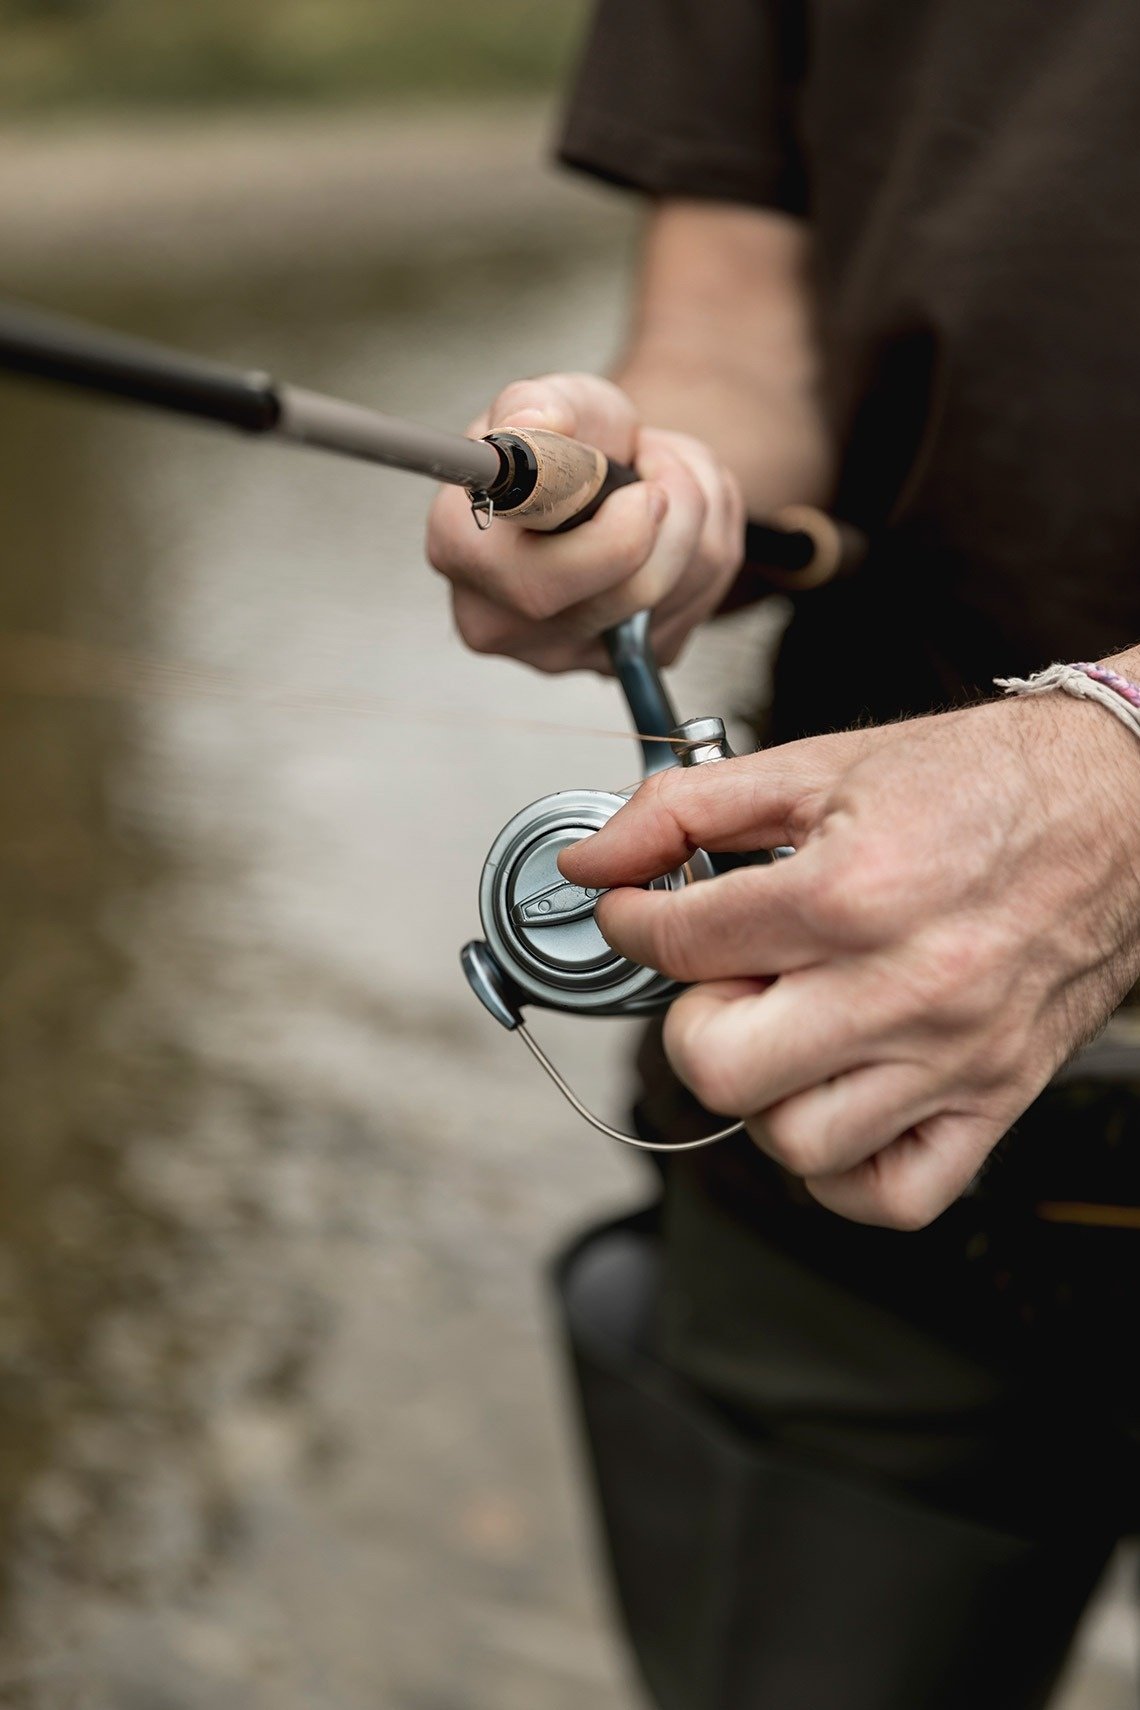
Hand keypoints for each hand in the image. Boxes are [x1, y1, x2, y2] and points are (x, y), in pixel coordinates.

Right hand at [425, 373, 744, 671]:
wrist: (595, 475)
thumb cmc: (558, 441)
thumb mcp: (541, 400)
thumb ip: (532, 404)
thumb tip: (539, 424)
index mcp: (460, 554)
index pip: (538, 586)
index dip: (613, 540)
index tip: (645, 489)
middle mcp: (503, 622)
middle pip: (628, 597)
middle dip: (676, 510)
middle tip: (659, 461)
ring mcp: (567, 654)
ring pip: (679, 593)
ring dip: (700, 511)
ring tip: (665, 473)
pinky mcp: (627, 661)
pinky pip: (701, 602)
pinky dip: (711, 541)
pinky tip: (676, 519)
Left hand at [559, 693, 1139, 1227]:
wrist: (1122, 803)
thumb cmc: (982, 781)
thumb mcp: (820, 765)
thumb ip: (688, 808)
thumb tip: (593, 860)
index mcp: (853, 888)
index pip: (680, 944)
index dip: (629, 924)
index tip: (636, 915)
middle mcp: (905, 984)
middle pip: (720, 1066)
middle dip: (691, 1021)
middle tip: (720, 980)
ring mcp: (954, 1055)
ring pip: (797, 1143)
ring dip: (763, 1095)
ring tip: (786, 1033)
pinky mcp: (996, 1099)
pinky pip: (896, 1195)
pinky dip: (845, 1170)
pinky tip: (836, 1098)